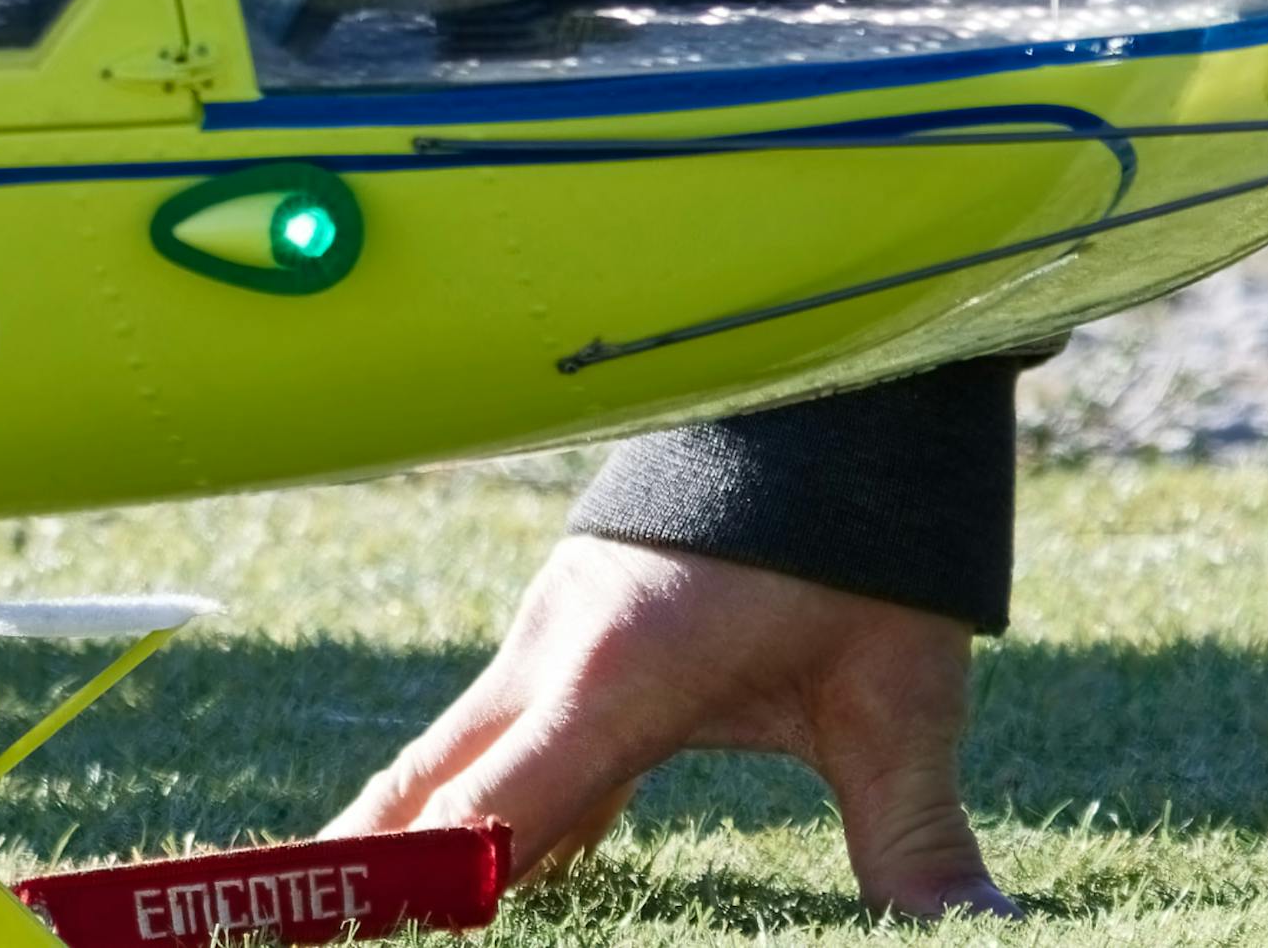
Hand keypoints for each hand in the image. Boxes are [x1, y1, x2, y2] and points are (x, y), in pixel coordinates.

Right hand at [337, 538, 1002, 912]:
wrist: (834, 374)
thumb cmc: (862, 533)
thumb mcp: (898, 693)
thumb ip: (916, 835)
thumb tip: (982, 935)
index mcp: (613, 678)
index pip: (492, 816)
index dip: (423, 887)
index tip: (362, 928)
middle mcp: (554, 659)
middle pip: (424, 790)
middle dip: (356, 871)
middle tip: (284, 925)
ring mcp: (550, 643)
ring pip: (447, 763)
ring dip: (395, 841)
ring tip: (334, 912)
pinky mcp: (573, 639)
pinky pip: (498, 744)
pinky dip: (465, 810)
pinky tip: (476, 881)